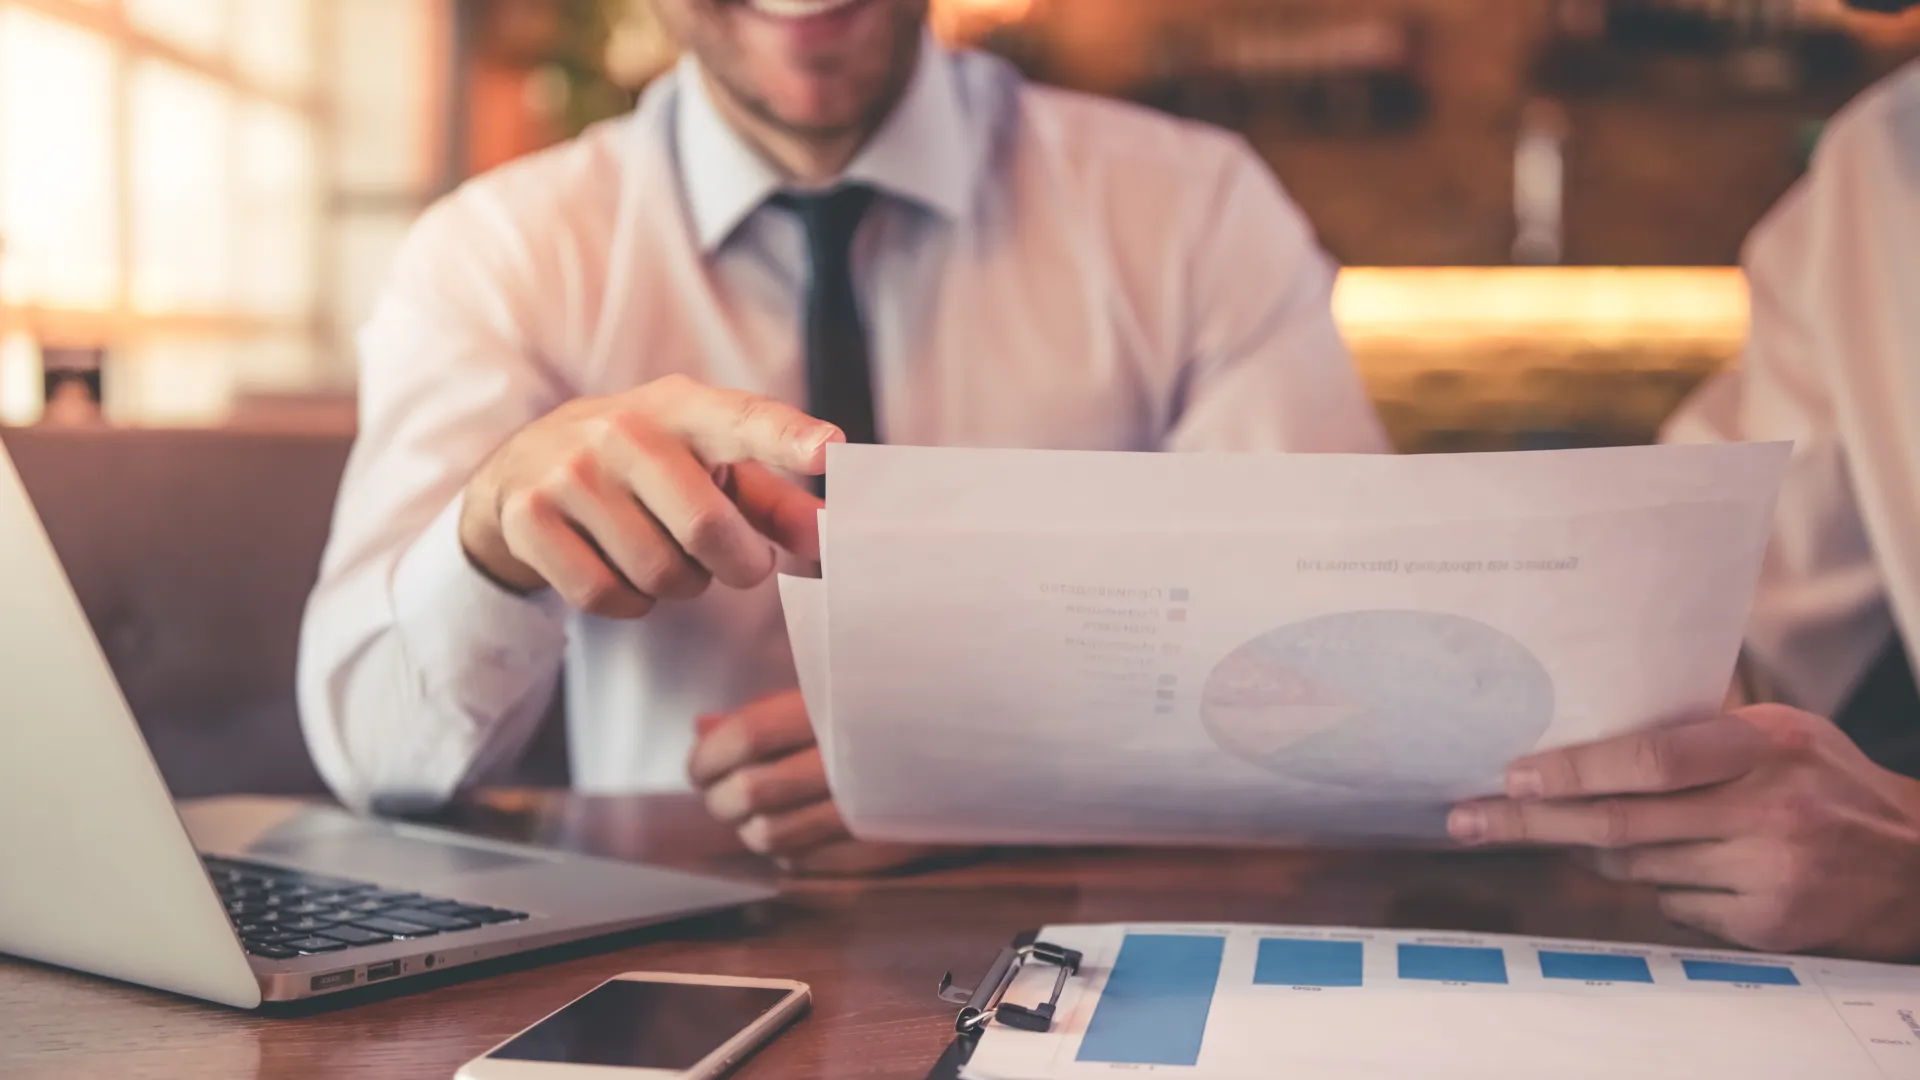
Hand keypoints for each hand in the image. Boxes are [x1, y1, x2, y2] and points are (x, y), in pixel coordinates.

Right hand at [459, 374, 834, 615]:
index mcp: (682, 408)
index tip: (831, 449)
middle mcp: (622, 430)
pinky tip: (621, 571)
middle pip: (706, 528)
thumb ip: (776, 502)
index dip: (788, 436)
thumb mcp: (710, 466)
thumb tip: (829, 537)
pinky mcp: (529, 518)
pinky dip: (630, 603)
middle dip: (738, 565)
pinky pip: (606, 595)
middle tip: (741, 564)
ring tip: (666, 554)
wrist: (521, 470)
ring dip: (680, 585)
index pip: (743, 418)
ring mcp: (568, 472)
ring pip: (658, 573)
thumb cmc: (646, 470)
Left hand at [687, 689, 939, 874]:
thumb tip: (703, 730)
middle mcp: (849, 759)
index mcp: (836, 707)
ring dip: (749, 828)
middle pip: (751, 792)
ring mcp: (864, 807)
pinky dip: (784, 848)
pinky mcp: (876, 843)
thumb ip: (767, 711)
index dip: (709, 756)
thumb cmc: (895, 707)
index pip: (747, 737)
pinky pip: (803, 859)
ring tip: (754, 812)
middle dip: (719, 797)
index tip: (699, 765)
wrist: (977, 742)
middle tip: (718, 791)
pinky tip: (792, 828)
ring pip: (771, 836)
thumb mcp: (832, 690)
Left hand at [1448, 705, 1919, 959]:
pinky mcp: (1767, 926)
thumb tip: (1589, 730)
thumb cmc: (1829, 783)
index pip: (1648, 761)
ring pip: (1636, 870)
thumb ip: (1698, 734)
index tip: (1510, 776)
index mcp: (1763, 747)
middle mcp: (1765, 810)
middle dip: (1532, 823)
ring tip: (1585, 832)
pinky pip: (1672, 906)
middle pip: (1620, 825)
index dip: (1571, 771)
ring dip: (1600, 853)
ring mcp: (1767, 874)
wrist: (1917, 863)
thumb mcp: (1780, 734)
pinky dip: (1662, 887)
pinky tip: (1694, 867)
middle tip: (1466, 820)